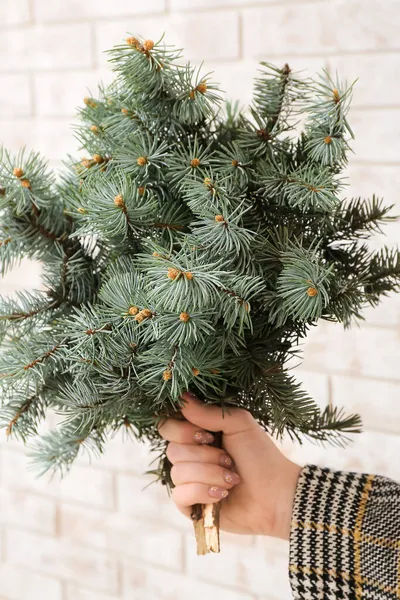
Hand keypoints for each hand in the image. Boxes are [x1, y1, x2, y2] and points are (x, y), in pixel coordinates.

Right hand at [158, 392, 301, 539]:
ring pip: (177, 473)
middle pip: (172, 451)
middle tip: (229, 460)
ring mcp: (189, 482)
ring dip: (210, 475)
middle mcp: (191, 457)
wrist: (276, 495)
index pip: (168, 427)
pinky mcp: (191, 506)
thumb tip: (180, 398)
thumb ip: (208, 412)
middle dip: (205, 456)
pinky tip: (222, 494)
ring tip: (232, 480)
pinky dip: (204, 492)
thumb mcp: (238, 424)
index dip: (182, 431)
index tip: (207, 435)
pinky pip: (180, 495)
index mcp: (198, 435)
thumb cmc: (260, 457)